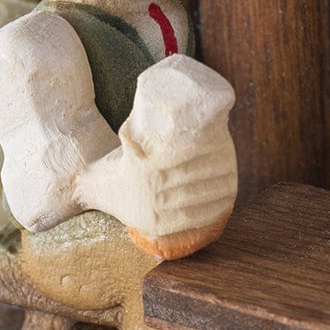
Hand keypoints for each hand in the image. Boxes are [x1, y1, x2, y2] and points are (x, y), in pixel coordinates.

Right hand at [78, 55, 237, 253]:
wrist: (97, 190)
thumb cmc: (122, 159)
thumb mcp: (130, 137)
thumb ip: (152, 126)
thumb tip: (187, 105)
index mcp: (144, 165)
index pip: (186, 155)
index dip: (209, 147)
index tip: (223, 139)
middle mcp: (149, 189)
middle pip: (197, 176)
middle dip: (220, 165)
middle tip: (231, 156)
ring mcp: (154, 209)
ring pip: (199, 197)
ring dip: (222, 186)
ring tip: (232, 176)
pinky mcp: (158, 225)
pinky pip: (193, 218)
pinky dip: (214, 210)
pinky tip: (226, 200)